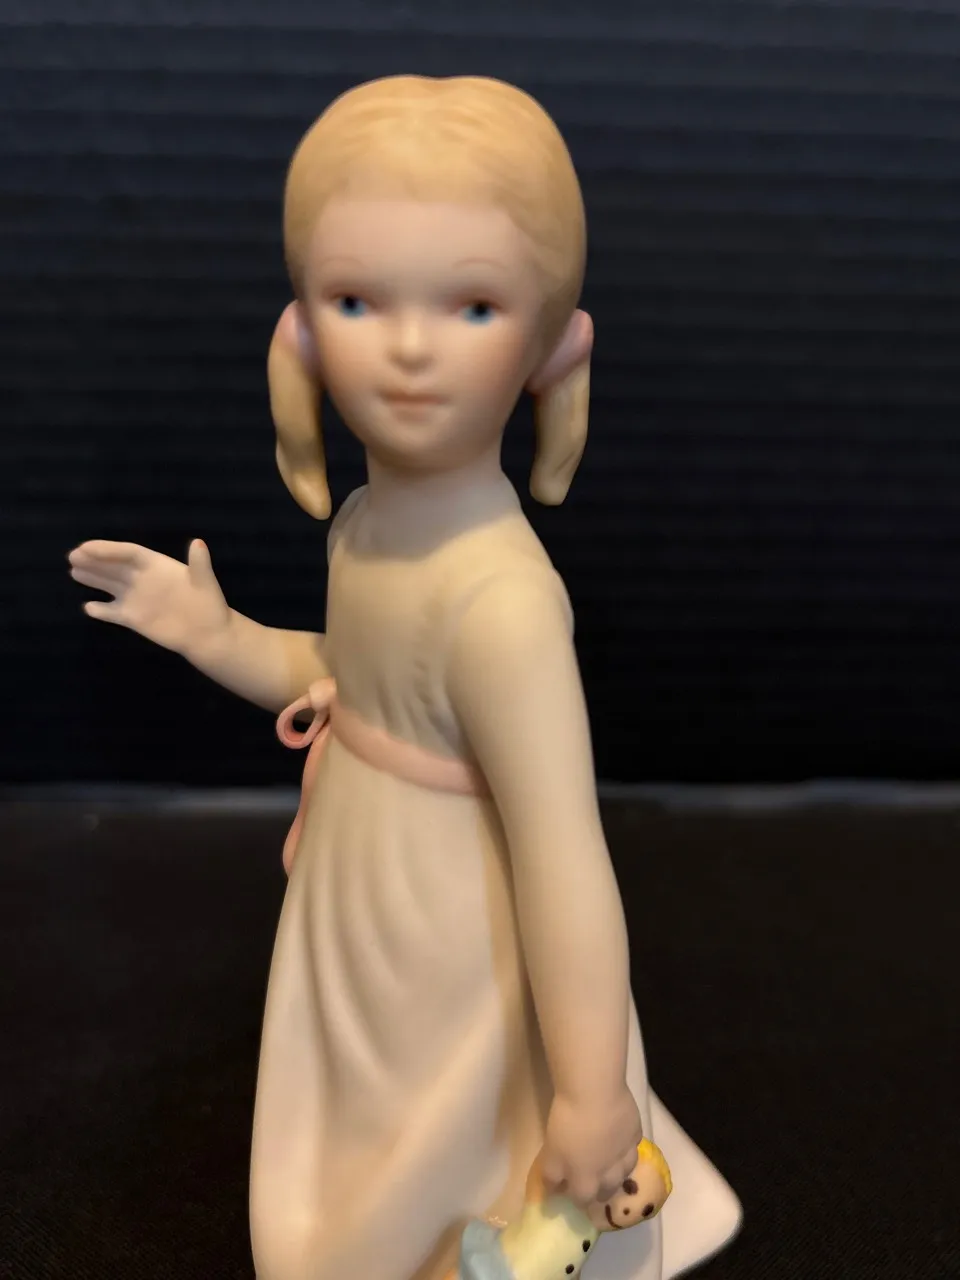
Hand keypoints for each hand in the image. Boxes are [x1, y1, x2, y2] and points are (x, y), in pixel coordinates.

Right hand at [68, 538, 230, 659]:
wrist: (209, 634)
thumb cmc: (209, 605)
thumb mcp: (205, 582)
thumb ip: (199, 563)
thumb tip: (198, 542)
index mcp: (157, 566)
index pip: (128, 553)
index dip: (108, 549)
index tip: (86, 547)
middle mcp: (143, 579)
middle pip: (114, 566)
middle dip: (94, 561)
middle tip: (73, 557)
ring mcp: (137, 598)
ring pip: (110, 585)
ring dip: (92, 578)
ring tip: (74, 572)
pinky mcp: (134, 618)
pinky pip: (113, 612)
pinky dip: (101, 611)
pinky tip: (88, 607)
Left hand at [539, 1087, 643, 1206]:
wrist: (595, 1094)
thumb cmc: (568, 1124)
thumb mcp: (551, 1154)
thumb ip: (552, 1177)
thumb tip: (553, 1192)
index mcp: (587, 1179)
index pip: (583, 1200)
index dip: (578, 1199)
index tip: (572, 1193)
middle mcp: (610, 1172)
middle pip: (609, 1189)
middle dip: (602, 1191)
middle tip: (595, 1183)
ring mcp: (626, 1151)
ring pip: (626, 1170)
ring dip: (619, 1172)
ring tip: (612, 1166)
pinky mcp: (635, 1131)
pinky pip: (633, 1143)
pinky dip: (628, 1145)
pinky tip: (622, 1138)